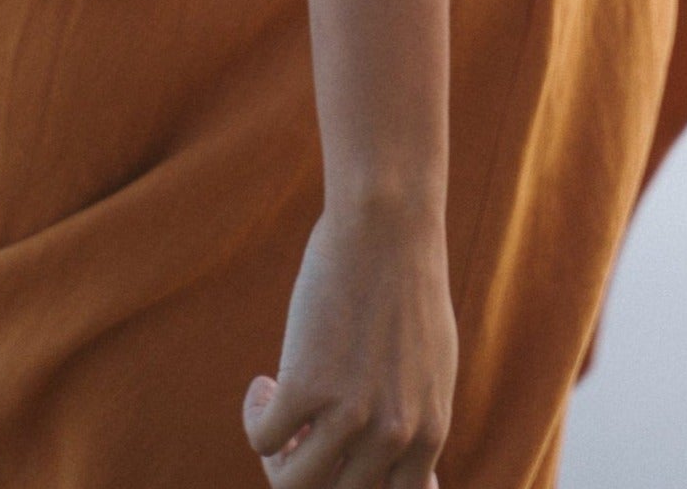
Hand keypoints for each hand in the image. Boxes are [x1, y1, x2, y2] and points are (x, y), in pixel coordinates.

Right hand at [243, 201, 455, 488]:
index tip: (333, 455)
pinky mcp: (307, 384)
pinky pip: (264, 438)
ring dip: (277, 457)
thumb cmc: (406, 284)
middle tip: (297, 438)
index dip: (351, 486)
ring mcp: (350, 414)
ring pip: (294, 484)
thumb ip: (418, 423)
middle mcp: (394, 435)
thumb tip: (407, 480)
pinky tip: (262, 384)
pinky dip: (256, 418)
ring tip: (278, 414)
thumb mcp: (431, 367)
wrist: (387, 224)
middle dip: (309, 475)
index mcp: (430, 433)